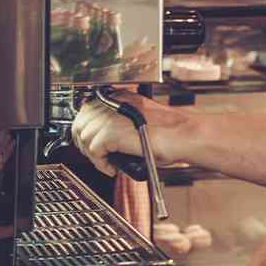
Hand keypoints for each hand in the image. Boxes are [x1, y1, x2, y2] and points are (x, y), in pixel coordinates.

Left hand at [71, 92, 196, 176]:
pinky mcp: (112, 131)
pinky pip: (93, 150)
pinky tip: (112, 167)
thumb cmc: (170, 133)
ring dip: (93, 155)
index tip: (91, 145)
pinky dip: (100, 163)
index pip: (88, 111)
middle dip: (84, 144)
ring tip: (107, 163)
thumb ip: (119, 121)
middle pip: (81, 122)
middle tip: (98, 157)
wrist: (184, 136)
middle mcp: (114, 102)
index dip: (87, 131)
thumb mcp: (139, 120)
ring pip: (84, 137)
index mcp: (120, 97)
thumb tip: (100, 136)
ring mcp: (112, 115)